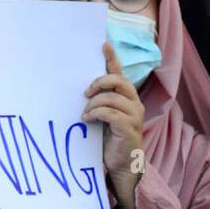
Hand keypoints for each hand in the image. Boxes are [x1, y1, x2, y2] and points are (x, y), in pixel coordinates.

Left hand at [83, 41, 145, 208]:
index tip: (102, 43)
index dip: (112, 58)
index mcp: (125, 97)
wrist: (120, 165)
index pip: (119, 73)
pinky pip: (111, 113)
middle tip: (85, 92)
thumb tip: (76, 90)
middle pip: (118, 81)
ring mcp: (133, 115)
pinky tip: (87, 120)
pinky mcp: (129, 128)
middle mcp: (133, 103)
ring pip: (113, 97)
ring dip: (94, 103)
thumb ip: (95, 102)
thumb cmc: (108, 140)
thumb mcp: (100, 117)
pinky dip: (96, 114)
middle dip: (99, 82)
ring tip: (86, 114)